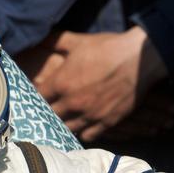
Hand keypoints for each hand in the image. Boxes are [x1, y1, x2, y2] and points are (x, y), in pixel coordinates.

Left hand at [16, 27, 169, 142]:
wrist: (140, 59)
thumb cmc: (108, 48)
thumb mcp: (78, 41)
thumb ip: (55, 41)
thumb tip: (39, 36)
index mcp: (61, 83)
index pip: (37, 97)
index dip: (33, 97)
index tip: (34, 96)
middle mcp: (72, 102)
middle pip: (48, 116)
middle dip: (45, 113)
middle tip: (45, 111)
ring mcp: (89, 114)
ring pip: (66, 129)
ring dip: (62, 125)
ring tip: (61, 121)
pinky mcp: (107, 122)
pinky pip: (88, 136)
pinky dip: (82, 132)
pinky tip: (81, 126)